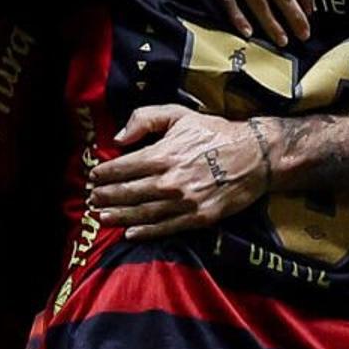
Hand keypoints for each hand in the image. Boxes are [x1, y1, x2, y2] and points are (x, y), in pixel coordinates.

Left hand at [89, 105, 270, 236]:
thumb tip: (119, 137)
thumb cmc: (215, 132)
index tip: (93, 177)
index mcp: (162, 155)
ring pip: (143, 213)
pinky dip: (145, 232)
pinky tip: (130, 233)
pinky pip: (166, 227)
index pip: (122, 168)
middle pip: (127, 193)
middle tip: (92, 199)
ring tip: (103, 216)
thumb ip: (145, 119)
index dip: (104, 174)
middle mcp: (169, 181)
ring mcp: (184, 202)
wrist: (255, 156)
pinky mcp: (199, 217)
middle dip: (106, 197)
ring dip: (119, 216)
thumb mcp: (179, 114)